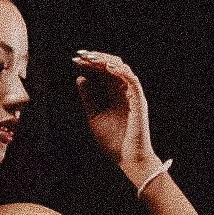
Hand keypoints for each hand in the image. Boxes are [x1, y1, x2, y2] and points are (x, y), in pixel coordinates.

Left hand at [72, 51, 160, 186]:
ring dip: (106, 61)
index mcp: (114, 94)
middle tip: (80, 55)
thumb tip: (80, 78)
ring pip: (121, 68)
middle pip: (111, 65)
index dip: (90, 64)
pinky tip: (106, 67)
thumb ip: (89, 98)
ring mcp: (132, 94)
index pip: (102, 72)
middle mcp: (124, 91)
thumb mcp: (95, 117)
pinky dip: (119, 71)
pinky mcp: (139, 100)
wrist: (127, 159)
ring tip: (90, 58)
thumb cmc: (113, 142)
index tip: (75, 60)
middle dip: (96, 58)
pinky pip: (131, 80)